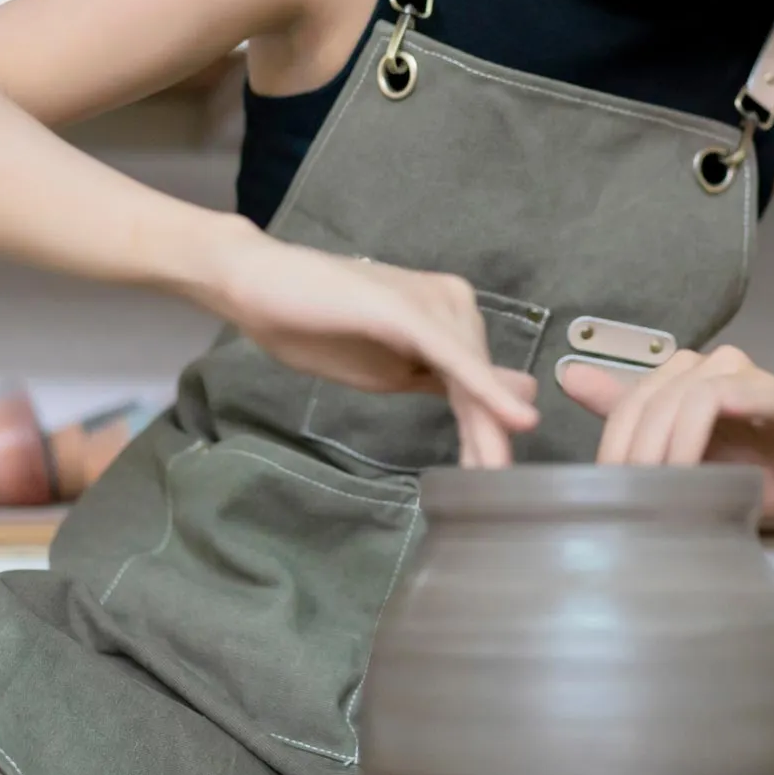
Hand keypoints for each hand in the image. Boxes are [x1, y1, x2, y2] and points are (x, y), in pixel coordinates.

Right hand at [204, 222, 537, 466]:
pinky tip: (513, 420)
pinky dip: (483, 391)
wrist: (259, 288)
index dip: (489, 428)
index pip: (476, 380)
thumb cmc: (316, 328)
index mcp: (448, 315)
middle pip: (479, 379)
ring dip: (488, 427)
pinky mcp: (408, 309)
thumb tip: (496, 405)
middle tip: (502, 486)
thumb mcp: (387, 370)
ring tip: (497, 475)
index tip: (497, 476)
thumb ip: (439, 383)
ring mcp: (432, 302)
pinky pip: (453, 358)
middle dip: (490, 435)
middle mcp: (452, 301)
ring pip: (471, 374)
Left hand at [559, 345, 773, 525]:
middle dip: (634, 448)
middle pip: (651, 396)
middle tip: (630, 493)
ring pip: (683, 393)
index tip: (605, 486)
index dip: (612, 440)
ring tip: (660, 487)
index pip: (630, 400)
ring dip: (664, 443)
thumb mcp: (679, 457)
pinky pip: (723, 397)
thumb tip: (567, 376)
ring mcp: (747, 376)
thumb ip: (627, 417)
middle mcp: (712, 366)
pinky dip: (697, 432)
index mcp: (684, 378)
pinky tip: (691, 469)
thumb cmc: (747, 476)